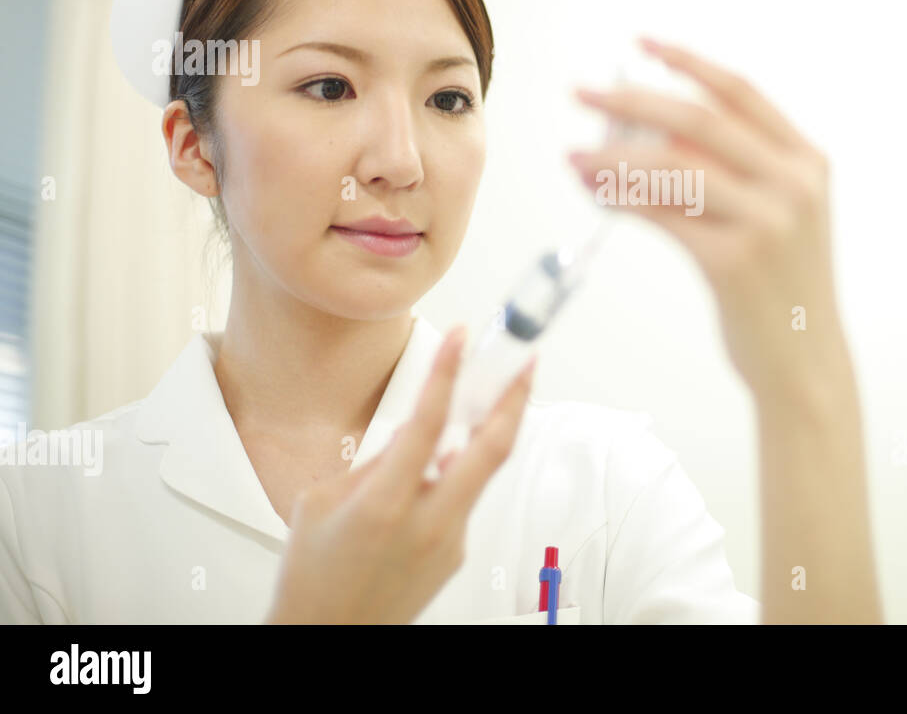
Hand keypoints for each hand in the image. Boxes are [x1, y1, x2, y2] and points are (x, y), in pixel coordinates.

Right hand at [264, 325, 535, 623]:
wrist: (326, 638)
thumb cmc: (311, 575)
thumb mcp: (321, 504)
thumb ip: (372, 463)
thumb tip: (413, 434)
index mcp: (385, 506)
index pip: (427, 425)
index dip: (447, 373)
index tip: (461, 337)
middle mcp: (427, 524)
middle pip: (492, 451)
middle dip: (515, 400)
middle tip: (526, 361)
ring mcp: (449, 542)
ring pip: (476, 473)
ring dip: (480, 434)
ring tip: (479, 398)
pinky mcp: (456, 554)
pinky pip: (459, 500)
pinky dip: (452, 475)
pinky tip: (430, 470)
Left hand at [568, 37, 852, 407]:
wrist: (806, 361)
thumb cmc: (782, 287)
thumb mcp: (776, 216)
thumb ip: (730, 171)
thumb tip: (642, 133)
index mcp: (806, 160)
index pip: (740, 92)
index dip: (688, 62)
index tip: (643, 45)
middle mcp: (793, 183)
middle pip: (697, 119)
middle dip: (631, 99)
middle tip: (582, 93)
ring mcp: (768, 221)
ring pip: (672, 166)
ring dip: (613, 155)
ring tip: (576, 155)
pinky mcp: (735, 261)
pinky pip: (662, 216)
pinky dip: (621, 199)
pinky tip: (597, 193)